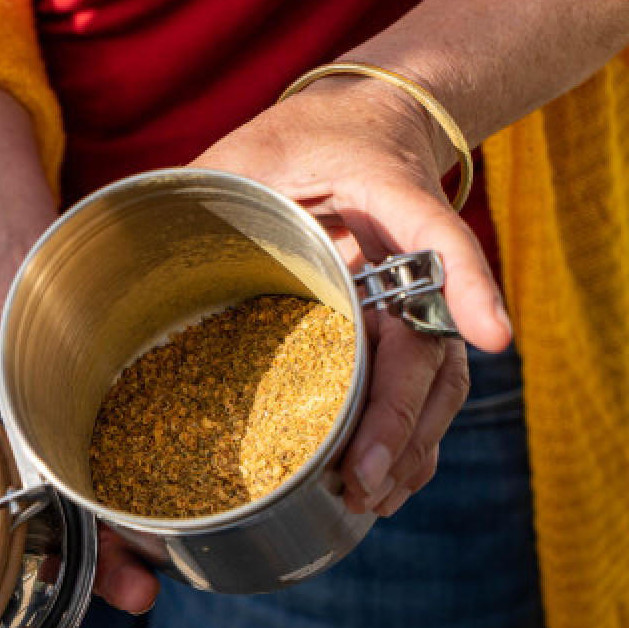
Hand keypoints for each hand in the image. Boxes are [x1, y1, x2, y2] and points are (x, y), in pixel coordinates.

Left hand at [192, 74, 500, 514]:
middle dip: (401, 417)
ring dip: (409, 445)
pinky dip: (408, 441)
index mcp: (389, 195)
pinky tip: (382, 485)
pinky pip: (422, 391)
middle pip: (427, 343)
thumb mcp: (246, 154)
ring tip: (370, 496)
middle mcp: (416, 256)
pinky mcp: (405, 328)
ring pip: (435, 381)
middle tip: (364, 475)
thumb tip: (136, 233)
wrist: (357, 131)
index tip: (492, 338)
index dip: (467, 286)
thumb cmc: (299, 141)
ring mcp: (416, 297)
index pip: (440, 239)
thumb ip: (211, 189)